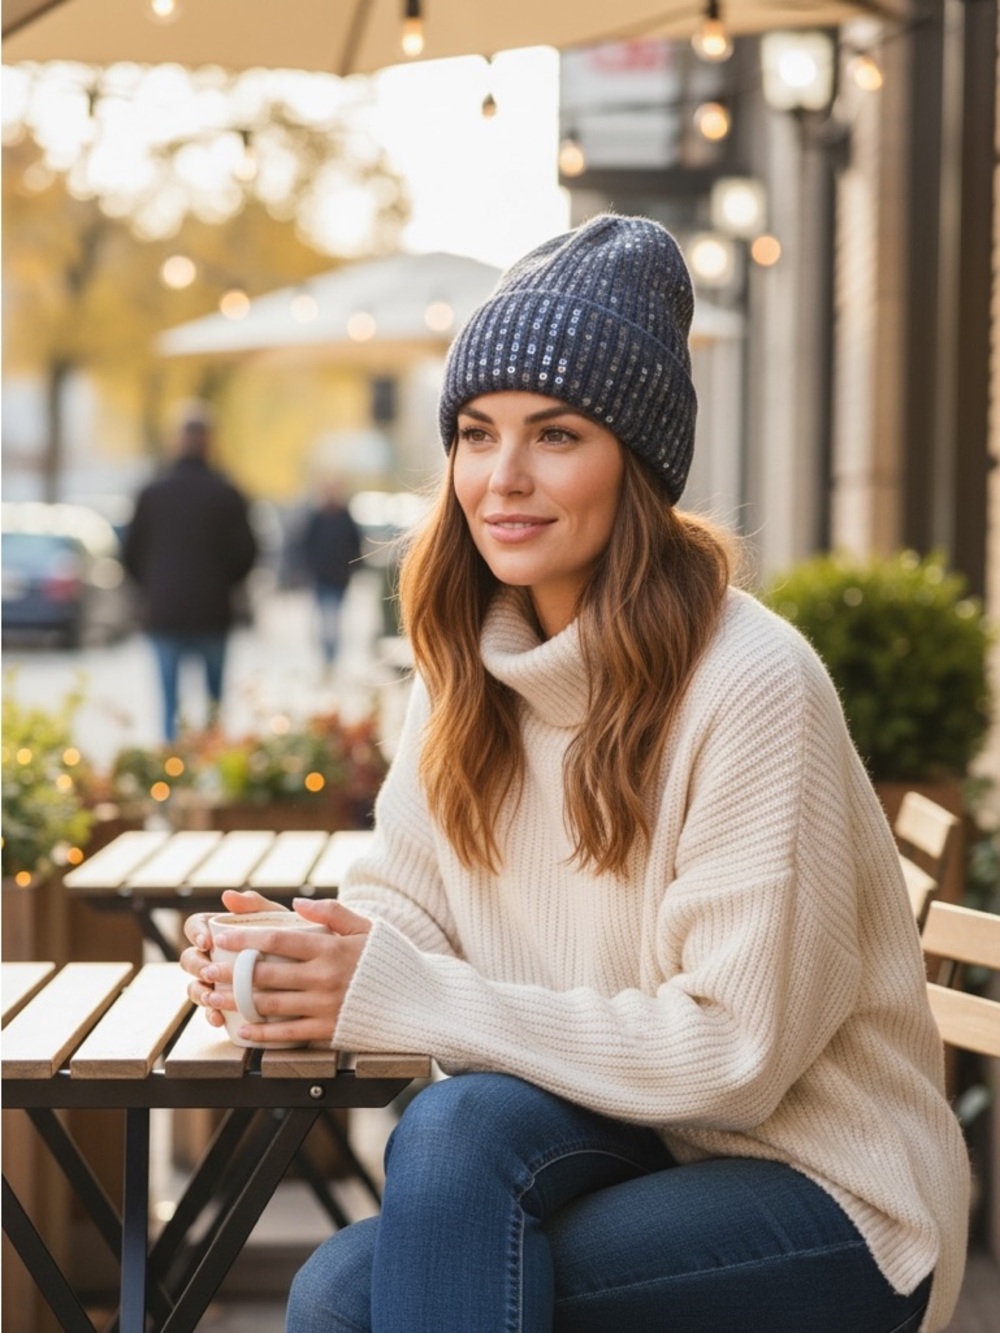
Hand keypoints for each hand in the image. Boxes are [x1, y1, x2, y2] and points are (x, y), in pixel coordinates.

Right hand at [181, 889, 287, 1027]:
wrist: (313, 966)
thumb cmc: (290, 935)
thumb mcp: (276, 918)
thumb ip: (255, 904)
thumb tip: (227, 895)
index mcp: (221, 930)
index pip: (195, 925)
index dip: (195, 932)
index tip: (207, 941)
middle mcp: (214, 955)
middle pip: (189, 958)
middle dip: (195, 965)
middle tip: (209, 971)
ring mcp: (217, 981)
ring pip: (195, 986)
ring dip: (199, 992)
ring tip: (211, 998)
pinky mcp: (226, 1003)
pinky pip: (211, 1010)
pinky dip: (211, 1015)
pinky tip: (219, 1019)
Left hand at [194, 897, 371, 1044]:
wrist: (416, 1000)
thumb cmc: (386, 959)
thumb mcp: (366, 926)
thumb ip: (332, 911)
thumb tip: (298, 902)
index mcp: (330, 947)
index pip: (278, 939)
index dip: (245, 937)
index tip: (220, 936)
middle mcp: (324, 976)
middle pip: (266, 973)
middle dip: (230, 971)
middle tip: (204, 969)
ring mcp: (325, 1005)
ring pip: (270, 1003)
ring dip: (237, 1001)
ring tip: (212, 996)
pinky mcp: (328, 1030)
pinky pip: (289, 1033)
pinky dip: (263, 1033)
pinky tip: (244, 1030)